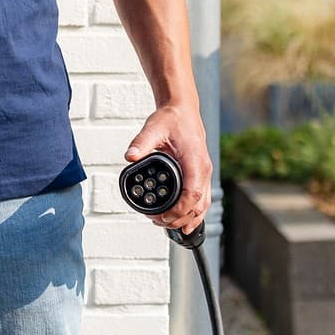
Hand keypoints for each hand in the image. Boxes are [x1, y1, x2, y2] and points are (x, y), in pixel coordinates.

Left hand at [124, 99, 211, 234]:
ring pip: (203, 205)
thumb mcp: (153, 128)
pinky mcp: (201, 174)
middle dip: (180, 219)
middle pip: (199, 205)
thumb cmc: (171, 119)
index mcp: (195, 161)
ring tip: (167, 224)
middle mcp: (203, 170)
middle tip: (158, 222)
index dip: (180, 210)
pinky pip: (202, 199)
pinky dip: (194, 213)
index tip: (164, 217)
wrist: (182, 110)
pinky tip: (183, 221)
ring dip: (188, 219)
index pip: (193, 194)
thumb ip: (141, 143)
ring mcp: (204, 173)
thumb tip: (130, 157)